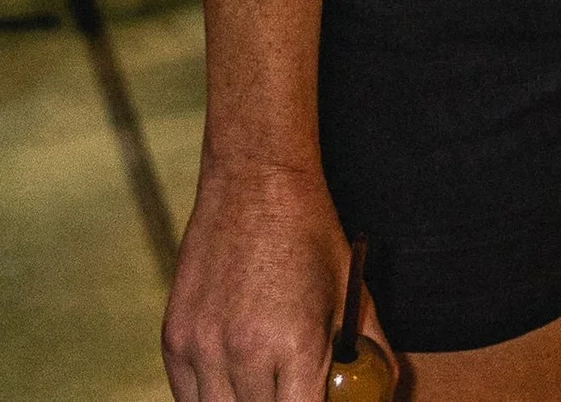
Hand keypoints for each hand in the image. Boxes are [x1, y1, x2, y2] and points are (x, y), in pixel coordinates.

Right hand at [163, 151, 366, 401]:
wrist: (255, 179)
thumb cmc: (309, 231)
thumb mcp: (350, 288)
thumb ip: (368, 346)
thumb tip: (385, 385)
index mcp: (295, 344)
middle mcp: (244, 352)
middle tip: (291, 389)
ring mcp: (203, 347)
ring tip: (263, 386)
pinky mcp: (174, 338)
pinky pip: (187, 396)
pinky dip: (209, 398)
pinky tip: (231, 382)